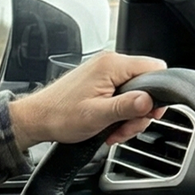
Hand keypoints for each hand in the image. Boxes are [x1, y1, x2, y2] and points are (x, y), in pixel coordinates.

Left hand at [10, 51, 165, 151]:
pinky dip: (119, 113)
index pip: (155, 68)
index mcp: (112, 65)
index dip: (158, 94)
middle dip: (139, 111)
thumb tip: (150, 101)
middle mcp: (109, 63)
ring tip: (112, 130)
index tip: (150, 114)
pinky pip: (121, 95)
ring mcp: (104, 72)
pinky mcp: (99, 82)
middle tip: (125, 129)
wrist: (36, 119)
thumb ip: (126, 107)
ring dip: (128, 116)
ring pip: (134, 93)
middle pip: (146, 84)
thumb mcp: (97, 115)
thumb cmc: (59, 116)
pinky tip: (108, 126)